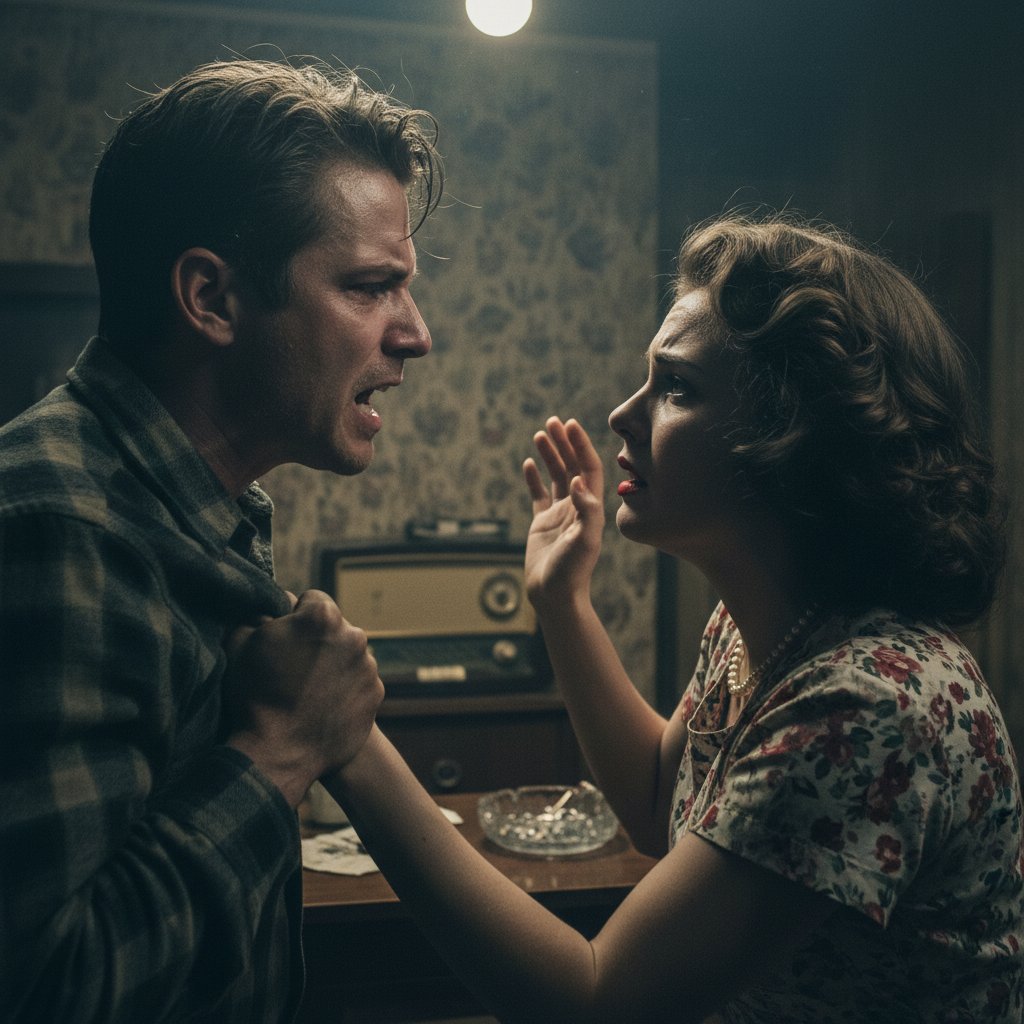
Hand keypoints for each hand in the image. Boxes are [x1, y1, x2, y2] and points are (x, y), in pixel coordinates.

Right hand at [223, 590, 383, 806]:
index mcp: (322, 616)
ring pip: (349, 655)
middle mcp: (354, 635)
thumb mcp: (240, 643)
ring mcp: (369, 666)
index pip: (312, 600)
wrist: (277, 753)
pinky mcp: (376, 694)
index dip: (295, 617)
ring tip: (308, 691)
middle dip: (318, 640)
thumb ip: (257, 615)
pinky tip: (323, 706)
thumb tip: (269, 610)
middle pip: (335, 628)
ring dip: (334, 665)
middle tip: (294, 667)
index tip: (285, 637)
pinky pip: (360, 682)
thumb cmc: (254, 696)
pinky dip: (346, 689)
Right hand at [522, 417, 604, 611]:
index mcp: (590, 508)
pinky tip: (528, 463)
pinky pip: (539, 495)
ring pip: (555, 476)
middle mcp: (577, 507)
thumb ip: (585, 510)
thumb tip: (577, 481)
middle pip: (572, 466)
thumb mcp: (583, 541)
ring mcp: (560, 514)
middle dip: (564, 443)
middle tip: (553, 421)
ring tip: (540, 434)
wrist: (554, 595)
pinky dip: (534, 478)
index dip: (580, 445)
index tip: (570, 425)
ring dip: (550, 455)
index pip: (587, 468)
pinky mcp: (543, 523)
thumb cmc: (572, 572)